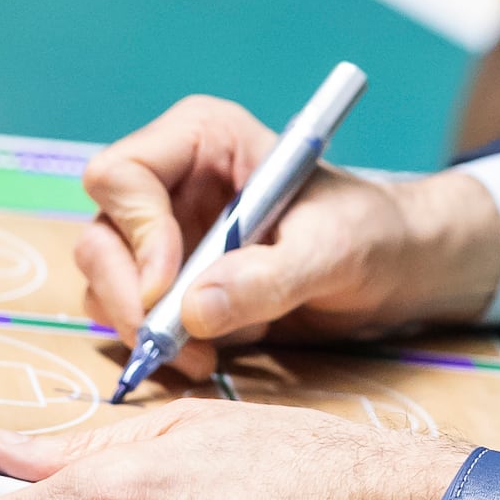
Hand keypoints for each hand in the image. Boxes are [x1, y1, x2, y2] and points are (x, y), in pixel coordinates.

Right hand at [74, 96, 499, 381]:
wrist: (397, 270)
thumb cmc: (372, 232)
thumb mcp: (332, 250)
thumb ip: (267, 277)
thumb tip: (192, 310)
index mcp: (204, 140)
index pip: (123, 173)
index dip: (135, 230)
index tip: (167, 288)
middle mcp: (173, 182)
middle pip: (102, 232)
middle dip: (125, 292)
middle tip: (164, 342)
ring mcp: (167, 234)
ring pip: (106, 278)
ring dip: (141, 326)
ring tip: (200, 358)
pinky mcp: (174, 283)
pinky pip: (133, 314)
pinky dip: (158, 345)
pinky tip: (204, 360)